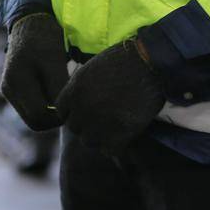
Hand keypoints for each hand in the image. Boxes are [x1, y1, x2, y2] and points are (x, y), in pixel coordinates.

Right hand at [1, 12, 69, 130]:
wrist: (29, 22)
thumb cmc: (44, 38)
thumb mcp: (54, 59)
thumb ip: (57, 87)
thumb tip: (63, 112)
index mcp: (16, 81)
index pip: (38, 117)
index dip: (58, 116)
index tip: (73, 103)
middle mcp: (8, 89)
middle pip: (34, 121)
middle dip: (54, 117)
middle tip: (70, 102)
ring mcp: (9, 90)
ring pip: (32, 116)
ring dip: (49, 111)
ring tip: (63, 93)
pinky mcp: (12, 89)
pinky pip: (30, 107)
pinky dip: (44, 104)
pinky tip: (55, 89)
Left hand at [55, 36, 165, 157]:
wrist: (148, 65)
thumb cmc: (122, 60)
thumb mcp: (91, 69)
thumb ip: (80, 88)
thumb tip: (78, 101)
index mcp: (74, 92)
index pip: (62, 112)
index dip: (73, 112)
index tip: (83, 112)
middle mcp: (82, 110)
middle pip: (74, 128)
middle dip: (85, 124)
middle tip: (101, 119)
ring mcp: (99, 125)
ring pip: (89, 141)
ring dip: (99, 136)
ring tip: (112, 127)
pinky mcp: (119, 136)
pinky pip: (109, 150)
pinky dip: (116, 146)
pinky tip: (123, 135)